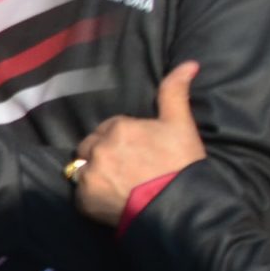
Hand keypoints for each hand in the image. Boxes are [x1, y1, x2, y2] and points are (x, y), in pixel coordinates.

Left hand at [72, 62, 203, 225]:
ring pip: (81, 168)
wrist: (182, 207)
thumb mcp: (181, 124)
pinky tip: (112, 200)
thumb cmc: (182, 164)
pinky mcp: (84, 200)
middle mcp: (98, 148)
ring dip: (94, 173)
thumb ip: (175, 92)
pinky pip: (81, 195)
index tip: (139, 153)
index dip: (124, 140)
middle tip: (127, 169)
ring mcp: (89, 174)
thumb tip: (188, 63)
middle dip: (104, 154)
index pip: (110, 128)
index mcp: (118, 127)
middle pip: (90, 146)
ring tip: (117, 184)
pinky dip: (92, 197)